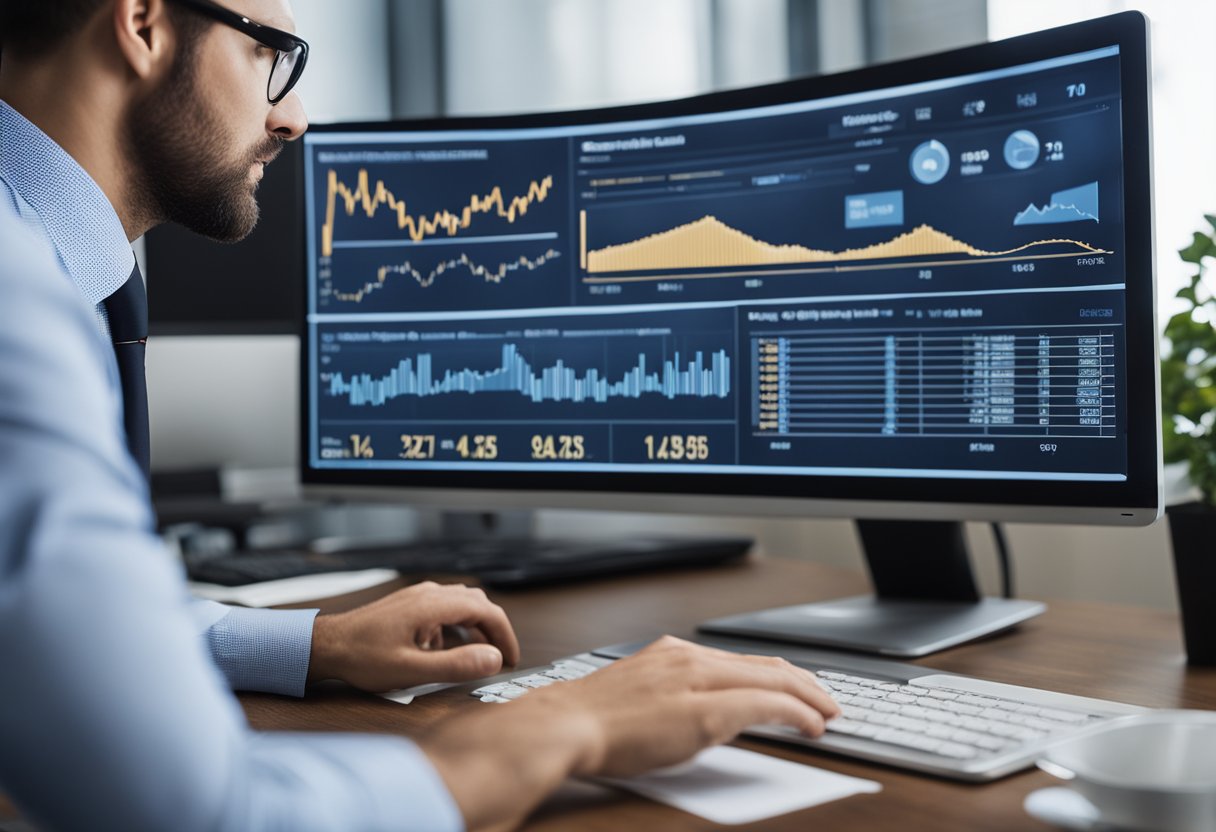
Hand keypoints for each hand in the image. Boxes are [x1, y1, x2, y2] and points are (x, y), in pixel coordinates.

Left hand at [307, 581, 519, 691]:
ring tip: (478, 654)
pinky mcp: (408, 604)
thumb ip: (456, 665)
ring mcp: (417, 597)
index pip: (486, 611)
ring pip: (460, 603)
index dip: (504, 635)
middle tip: (500, 657)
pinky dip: (455, 626)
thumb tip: (493, 660)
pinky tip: (442, 650)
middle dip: (493, 629)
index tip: (511, 658)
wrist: (326, 646)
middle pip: (477, 603)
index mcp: (433, 605)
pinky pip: (443, 608)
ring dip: (475, 626)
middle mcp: (428, 594)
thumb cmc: (362, 657)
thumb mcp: (412, 670)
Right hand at [419, 636, 838, 830]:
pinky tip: (811, 724)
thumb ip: (671, 695)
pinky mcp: (704, 709)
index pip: (741, 659)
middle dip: (805, 682)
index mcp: (673, 652)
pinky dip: (796, 711)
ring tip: (827, 712)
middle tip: (829, 701)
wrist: (564, 724)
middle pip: (765, 664)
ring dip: (807, 696)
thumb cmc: (592, 720)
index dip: (780, 674)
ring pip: (772, 678)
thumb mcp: (638, 694)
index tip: (799, 688)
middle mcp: (689, 657)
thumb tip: (697, 713)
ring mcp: (697, 679)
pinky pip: (764, 704)